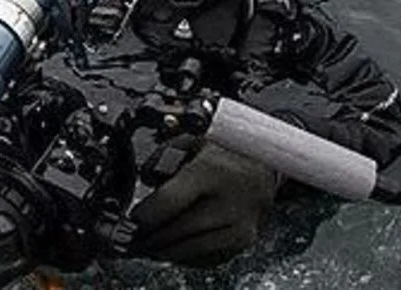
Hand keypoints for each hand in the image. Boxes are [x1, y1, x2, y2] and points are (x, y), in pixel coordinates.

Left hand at [131, 141, 278, 266]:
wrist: (269, 164)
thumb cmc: (228, 151)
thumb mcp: (193, 141)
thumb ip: (163, 157)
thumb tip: (146, 179)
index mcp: (212, 171)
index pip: (167, 203)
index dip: (143, 217)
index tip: (131, 221)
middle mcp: (229, 200)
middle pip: (174, 232)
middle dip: (148, 239)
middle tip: (132, 239)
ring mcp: (239, 224)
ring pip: (188, 250)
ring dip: (164, 251)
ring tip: (148, 246)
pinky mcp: (244, 240)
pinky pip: (206, 257)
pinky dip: (186, 256)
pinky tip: (174, 248)